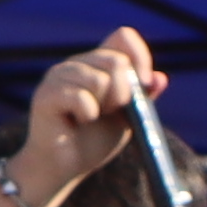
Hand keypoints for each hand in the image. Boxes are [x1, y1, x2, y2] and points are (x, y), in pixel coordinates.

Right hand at [11, 28, 163, 206]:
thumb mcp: (127, 119)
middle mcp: (77, 63)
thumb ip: (143, 97)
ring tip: (89, 118)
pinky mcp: (46, 94)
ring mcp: (59, 75)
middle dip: (123, 94)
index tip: (142, 86)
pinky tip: (76, 123)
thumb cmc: (93, 143)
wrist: (64, 168)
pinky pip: (82, 98)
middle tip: (108, 112)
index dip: (140, 59)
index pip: (124, 37)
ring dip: (103, 107)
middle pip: (116, 61)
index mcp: (97, 64)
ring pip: (99, 80)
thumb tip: (161, 78)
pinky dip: (87, 115)